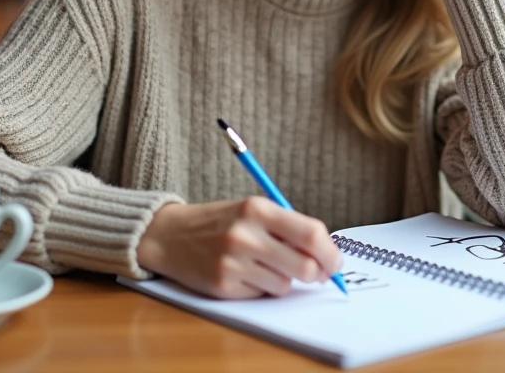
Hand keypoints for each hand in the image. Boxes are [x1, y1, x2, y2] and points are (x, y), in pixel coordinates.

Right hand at [135, 197, 343, 298]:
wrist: (170, 235)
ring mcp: (233, 263)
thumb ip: (288, 227)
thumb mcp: (253, 210)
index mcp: (257, 209)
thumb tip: (328, 254)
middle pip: (305, 266)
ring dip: (284, 279)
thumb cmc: (220, 221)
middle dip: (317, 273)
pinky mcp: (223, 286)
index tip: (335, 261)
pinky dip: (262, 287)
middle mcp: (245, 235)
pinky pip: (262, 294)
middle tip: (316, 273)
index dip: (331, 252)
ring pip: (285, 285)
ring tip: (264, 264)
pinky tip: (244, 273)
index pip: (311, 234)